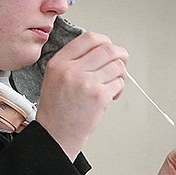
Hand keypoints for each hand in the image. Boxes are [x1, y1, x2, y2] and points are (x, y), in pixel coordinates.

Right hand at [36, 30, 127, 160]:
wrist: (54, 136)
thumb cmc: (56, 111)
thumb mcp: (54, 78)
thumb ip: (72, 62)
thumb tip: (100, 51)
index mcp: (59, 63)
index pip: (89, 38)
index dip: (104, 41)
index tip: (108, 48)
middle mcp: (71, 70)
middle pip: (108, 49)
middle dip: (120, 55)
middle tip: (121, 61)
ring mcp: (86, 82)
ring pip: (117, 66)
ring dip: (120, 75)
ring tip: (112, 85)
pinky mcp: (99, 96)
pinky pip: (119, 83)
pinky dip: (119, 89)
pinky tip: (110, 96)